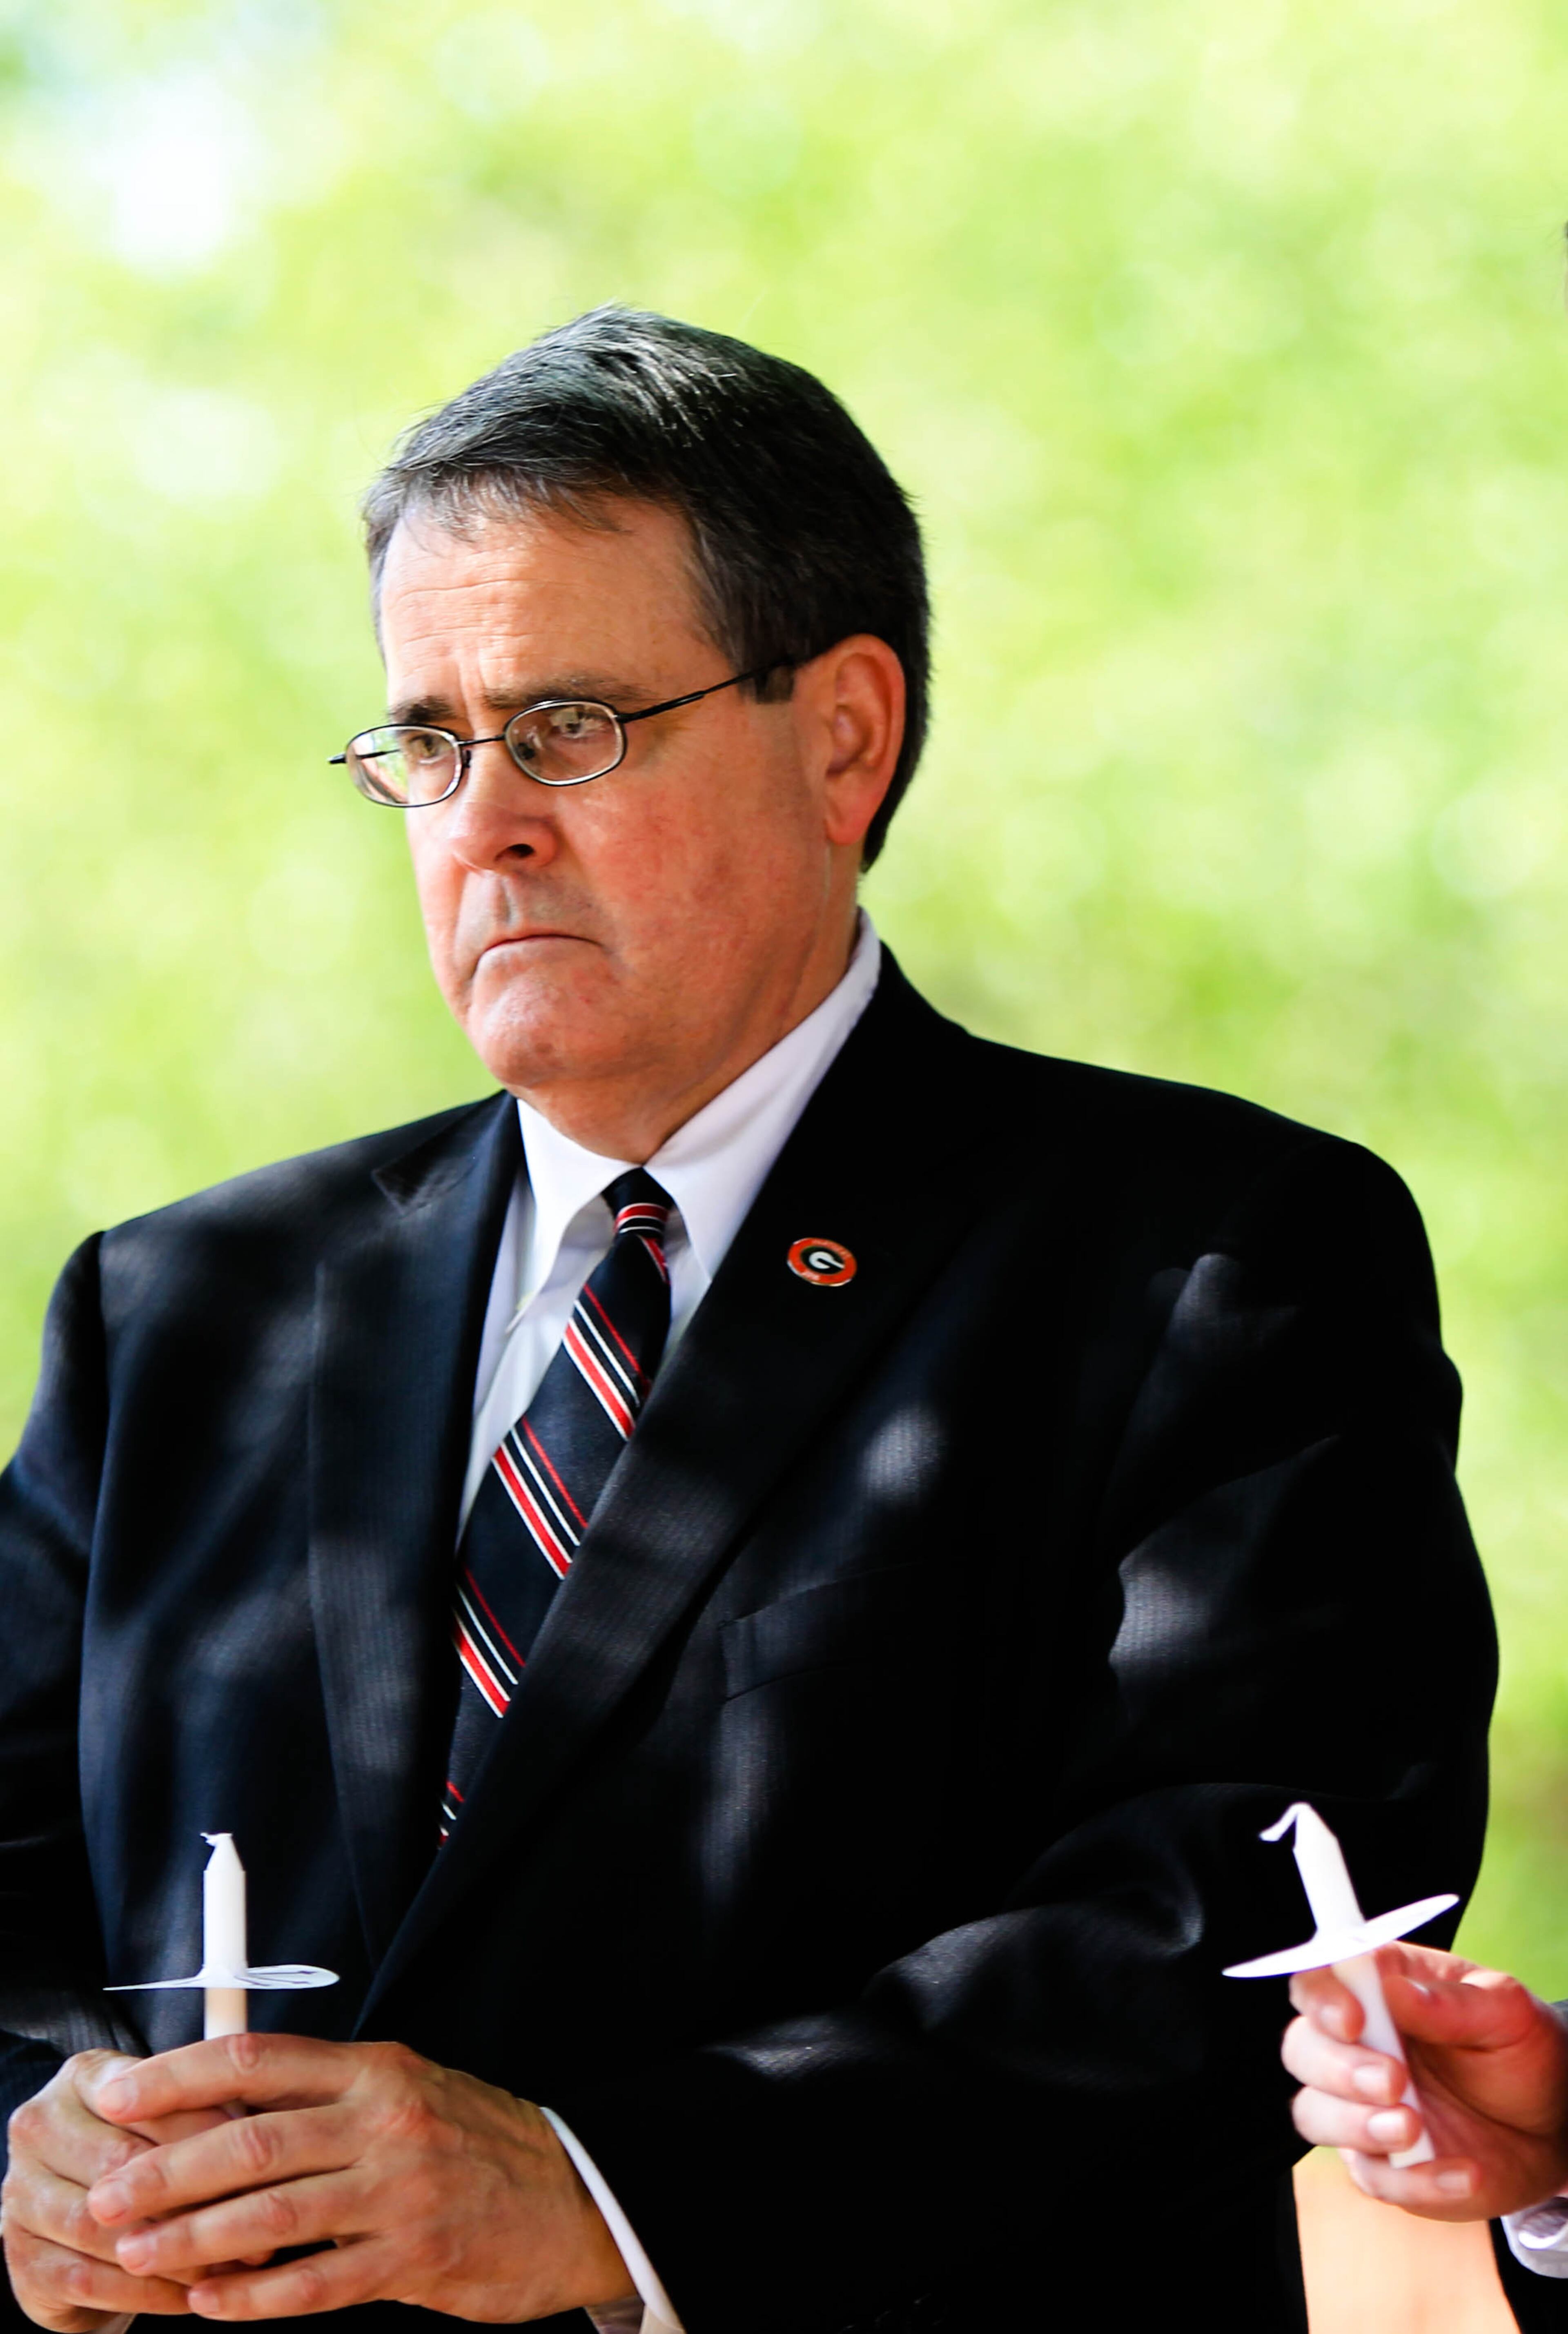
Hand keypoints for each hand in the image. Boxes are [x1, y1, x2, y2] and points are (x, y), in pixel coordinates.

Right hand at [2, 2049, 243, 2328]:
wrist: (81, 2214)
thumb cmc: (143, 2150)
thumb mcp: (172, 2116)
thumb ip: (208, 2109)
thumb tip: (260, 2134)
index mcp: (82, 2077)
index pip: (145, 2093)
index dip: (204, 2123)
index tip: (258, 2149)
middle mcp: (39, 2126)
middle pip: (121, 2161)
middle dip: (193, 2193)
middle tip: (254, 2218)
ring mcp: (21, 2194)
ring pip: (103, 2226)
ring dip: (171, 2251)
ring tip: (227, 2264)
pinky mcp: (20, 2256)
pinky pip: (89, 2280)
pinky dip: (145, 2291)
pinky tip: (189, 2296)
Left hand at [78, 2032, 636, 2320]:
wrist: (574, 2194)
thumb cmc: (474, 2140)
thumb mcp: (405, 2090)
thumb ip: (323, 2097)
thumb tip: (219, 2107)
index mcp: (375, 2069)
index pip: (255, 2058)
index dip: (177, 2074)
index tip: (116, 2094)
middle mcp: (384, 2120)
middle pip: (249, 2140)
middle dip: (163, 2172)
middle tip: (105, 2198)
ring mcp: (400, 2192)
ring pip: (270, 2214)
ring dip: (192, 2239)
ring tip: (137, 2256)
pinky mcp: (414, 2259)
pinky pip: (313, 2283)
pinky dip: (252, 2298)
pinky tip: (209, 2307)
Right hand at [1283, 1942, 1567, 2219]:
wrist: (1553, 2126)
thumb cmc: (1520, 2050)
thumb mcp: (1506, 2014)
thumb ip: (1452, 2002)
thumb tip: (1396, 1990)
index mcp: (1378, 1992)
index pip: (1318, 1982)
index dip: (1321, 1999)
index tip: (1352, 2019)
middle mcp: (1357, 2046)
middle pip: (1302, 2050)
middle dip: (1338, 2069)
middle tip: (1394, 2082)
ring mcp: (1362, 2108)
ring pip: (1315, 2114)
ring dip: (1356, 2124)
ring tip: (1413, 2128)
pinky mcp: (1383, 2164)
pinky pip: (1374, 2179)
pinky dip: (1416, 2180)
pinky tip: (1464, 2172)